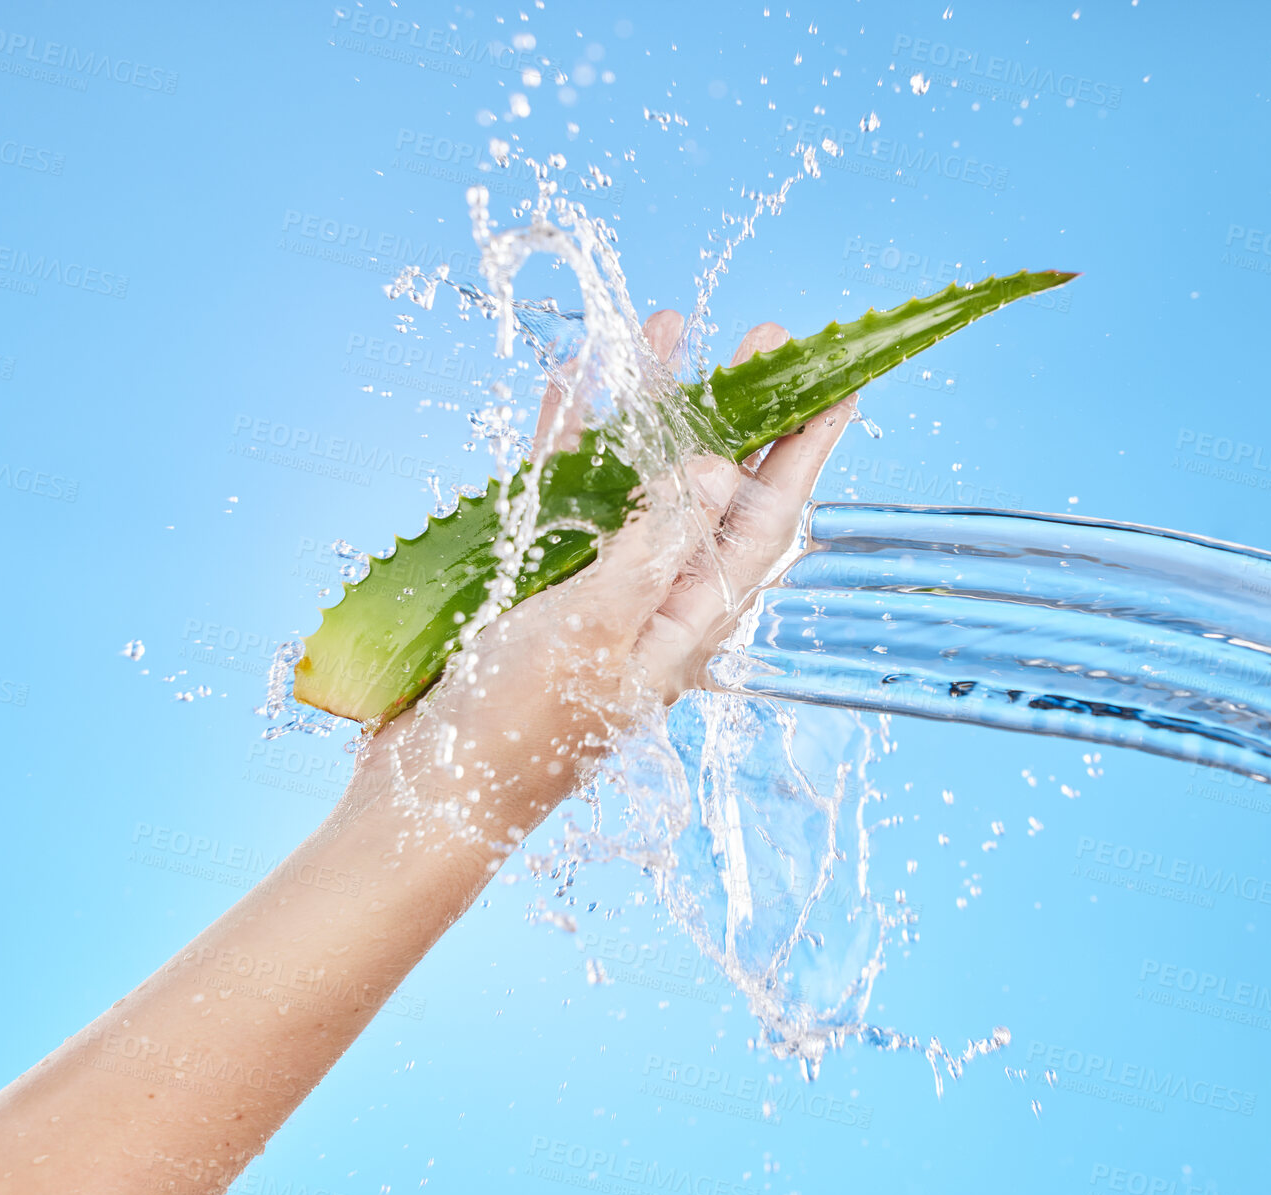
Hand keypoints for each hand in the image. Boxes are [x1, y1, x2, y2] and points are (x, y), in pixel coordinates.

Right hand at [355, 309, 853, 858]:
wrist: (429, 790)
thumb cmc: (517, 725)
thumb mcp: (596, 628)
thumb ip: (654, 545)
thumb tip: (720, 469)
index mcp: (690, 618)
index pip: (767, 521)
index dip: (805, 452)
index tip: (840, 387)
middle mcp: (655, 593)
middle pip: (713, 485)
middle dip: (742, 410)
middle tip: (765, 338)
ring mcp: (596, 580)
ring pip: (636, 472)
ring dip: (651, 404)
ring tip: (665, 329)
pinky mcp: (536, 573)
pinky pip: (562, 485)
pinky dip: (570, 433)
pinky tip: (575, 380)